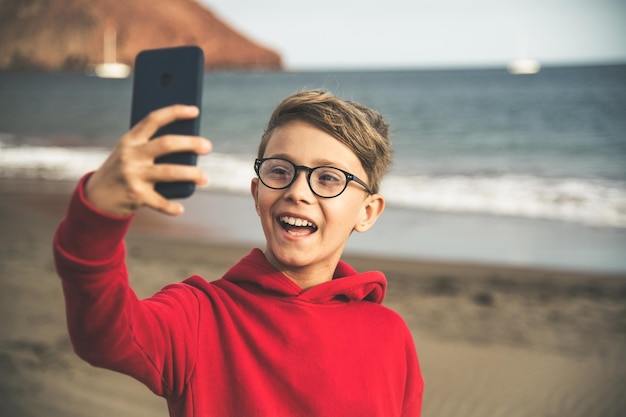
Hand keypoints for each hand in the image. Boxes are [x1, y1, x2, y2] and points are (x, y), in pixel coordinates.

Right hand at [85, 105, 211, 216]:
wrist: (96, 197)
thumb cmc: (122, 170)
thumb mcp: (129, 153)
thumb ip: (151, 146)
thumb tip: (188, 145)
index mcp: (130, 140)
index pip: (154, 119)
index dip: (175, 112)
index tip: (195, 110)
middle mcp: (131, 155)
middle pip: (167, 144)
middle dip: (191, 143)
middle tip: (208, 146)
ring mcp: (133, 175)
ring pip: (169, 172)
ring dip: (191, 174)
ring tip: (205, 178)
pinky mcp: (136, 195)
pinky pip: (159, 201)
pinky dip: (171, 207)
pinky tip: (180, 209)